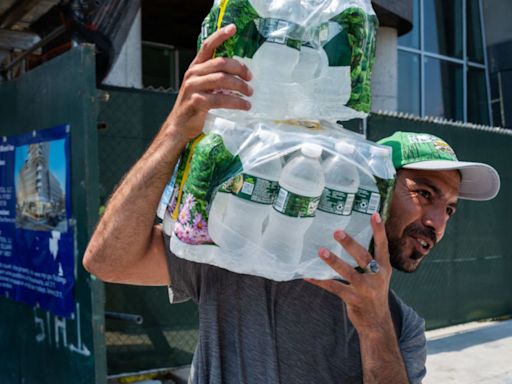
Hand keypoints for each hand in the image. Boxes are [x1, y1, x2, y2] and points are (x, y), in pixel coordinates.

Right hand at [163, 24, 252, 144]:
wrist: (179, 126)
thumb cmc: (194, 106)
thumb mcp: (201, 86)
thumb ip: (214, 77)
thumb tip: (238, 74)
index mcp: (195, 67)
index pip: (208, 46)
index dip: (220, 36)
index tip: (233, 28)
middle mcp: (193, 74)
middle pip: (221, 63)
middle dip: (239, 69)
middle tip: (250, 78)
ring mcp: (194, 87)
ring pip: (223, 80)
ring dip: (240, 86)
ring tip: (249, 93)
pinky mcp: (198, 102)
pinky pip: (222, 99)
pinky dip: (237, 102)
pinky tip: (245, 106)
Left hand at [306, 213, 391, 332]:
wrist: (377, 323)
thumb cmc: (374, 294)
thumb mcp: (379, 276)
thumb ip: (370, 260)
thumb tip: (351, 239)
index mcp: (383, 268)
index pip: (382, 245)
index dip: (379, 230)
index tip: (374, 214)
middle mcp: (377, 277)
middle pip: (363, 256)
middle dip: (350, 244)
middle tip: (337, 232)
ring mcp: (365, 289)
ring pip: (348, 272)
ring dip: (334, 261)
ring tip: (321, 251)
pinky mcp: (353, 299)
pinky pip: (334, 287)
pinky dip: (320, 281)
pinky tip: (308, 276)